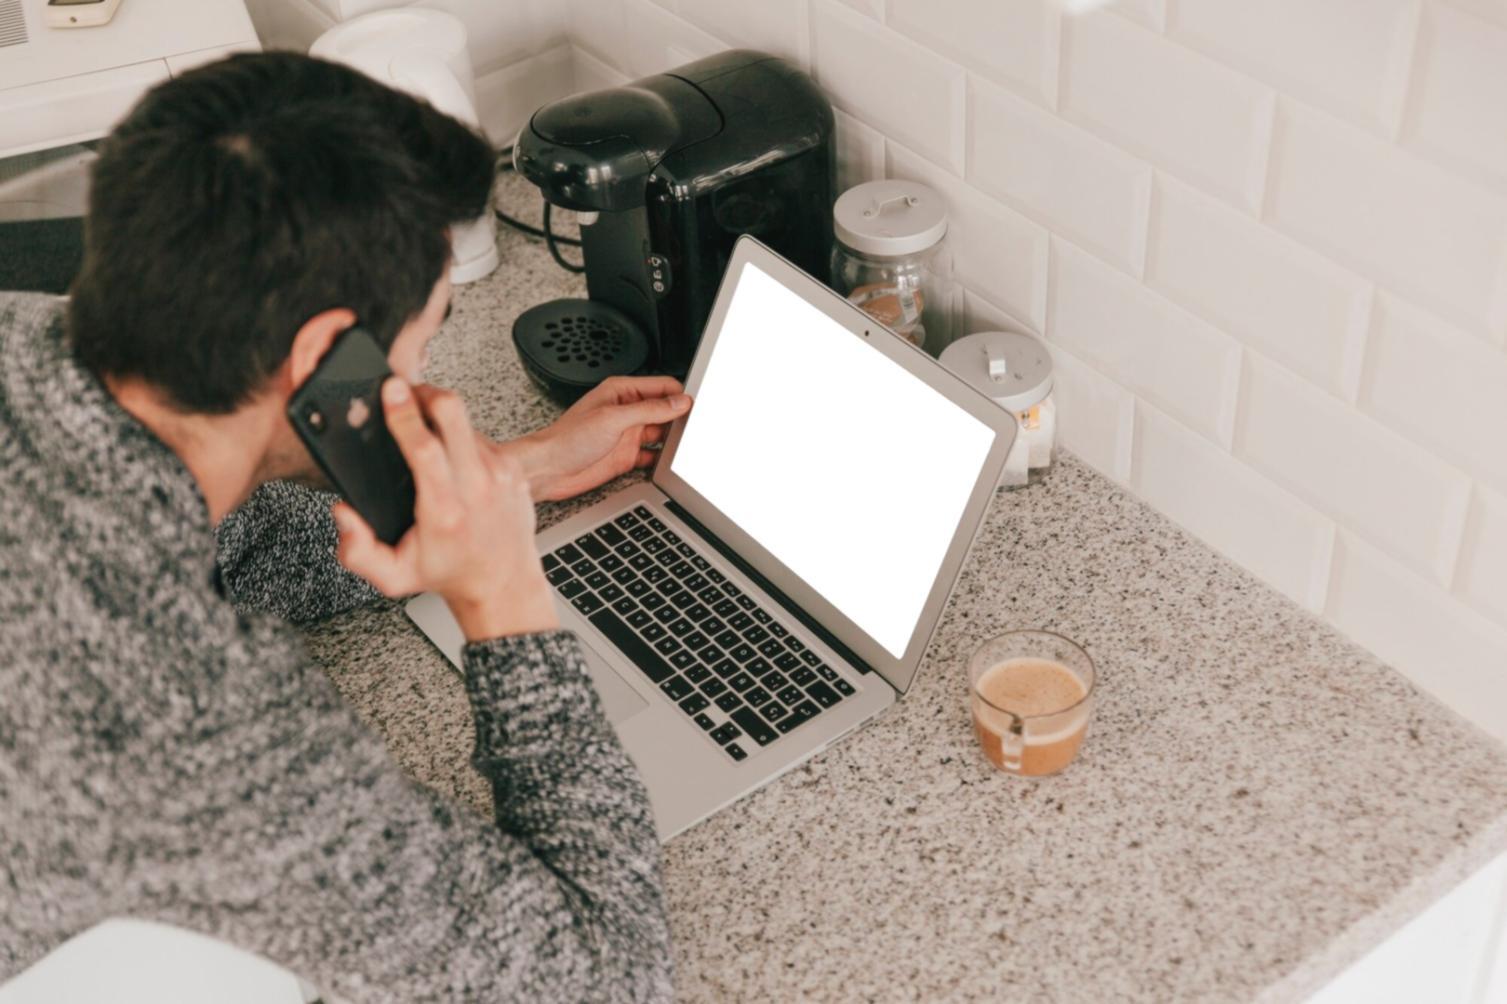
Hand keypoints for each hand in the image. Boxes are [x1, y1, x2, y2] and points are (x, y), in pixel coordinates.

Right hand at [334, 378, 557, 641]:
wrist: (503, 582)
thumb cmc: (448, 572)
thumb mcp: (393, 576)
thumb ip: (358, 551)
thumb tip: (344, 513)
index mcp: (444, 510)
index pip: (425, 448)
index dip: (405, 414)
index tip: (390, 390)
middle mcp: (477, 487)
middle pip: (452, 414)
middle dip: (424, 393)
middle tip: (403, 393)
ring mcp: (500, 473)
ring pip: (465, 421)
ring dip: (440, 418)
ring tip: (422, 432)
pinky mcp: (513, 466)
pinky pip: (480, 436)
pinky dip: (459, 437)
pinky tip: (449, 455)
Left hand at [491, 376, 691, 501]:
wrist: (547, 470)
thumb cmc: (567, 439)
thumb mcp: (613, 419)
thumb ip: (648, 409)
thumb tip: (677, 402)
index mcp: (621, 392)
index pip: (661, 386)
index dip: (679, 395)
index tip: (695, 407)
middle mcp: (626, 411)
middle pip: (664, 410)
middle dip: (679, 418)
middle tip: (695, 429)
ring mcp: (626, 435)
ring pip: (660, 433)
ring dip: (671, 440)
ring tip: (683, 447)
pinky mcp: (625, 457)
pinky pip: (651, 456)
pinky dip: (660, 460)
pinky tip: (666, 464)